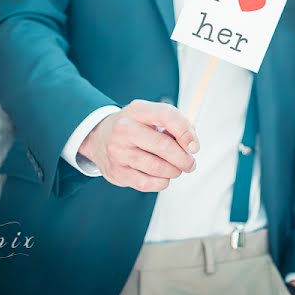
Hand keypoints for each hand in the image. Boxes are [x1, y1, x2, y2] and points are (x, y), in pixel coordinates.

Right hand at [78, 100, 198, 191]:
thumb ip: (174, 125)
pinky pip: (146, 183)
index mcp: (138, 110)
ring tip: (176, 169)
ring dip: (174, 171)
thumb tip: (191, 144)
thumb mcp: (150, 116)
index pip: (167, 115)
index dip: (186, 132)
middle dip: (184, 159)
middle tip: (190, 163)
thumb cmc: (135, 127)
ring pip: (157, 167)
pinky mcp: (117, 172)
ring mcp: (118, 151)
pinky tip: (163, 177)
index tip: (195, 147)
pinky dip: (161, 183)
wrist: (99, 137)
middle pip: (163, 146)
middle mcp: (125, 129)